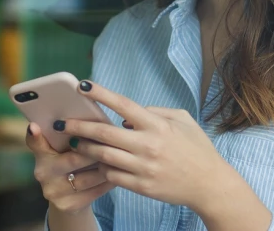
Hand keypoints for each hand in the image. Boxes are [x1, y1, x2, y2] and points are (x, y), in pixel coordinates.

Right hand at [25, 122, 114, 214]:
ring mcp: (54, 192)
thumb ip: (66, 134)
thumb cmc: (69, 161)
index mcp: (41, 154)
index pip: (35, 143)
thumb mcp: (63, 147)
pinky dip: (110, 181)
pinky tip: (119, 173)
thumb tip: (82, 117)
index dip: (35, 136)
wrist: (67, 196)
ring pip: (89, 177)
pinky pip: (95, 192)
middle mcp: (43, 174)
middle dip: (95, 150)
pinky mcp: (69, 205)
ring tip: (120, 157)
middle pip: (73, 159)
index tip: (34, 126)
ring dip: (107, 166)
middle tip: (114, 141)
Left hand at [55, 80, 229, 210]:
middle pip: (104, 132)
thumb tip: (128, 115)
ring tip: (75, 141)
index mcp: (157, 125)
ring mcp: (143, 168)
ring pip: (103, 155)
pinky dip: (101, 167)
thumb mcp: (183, 120)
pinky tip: (96, 162)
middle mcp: (148, 145)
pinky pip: (112, 175)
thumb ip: (156, 112)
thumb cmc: (197, 149)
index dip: (101, 94)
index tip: (83, 86)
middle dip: (80, 125)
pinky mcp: (141, 186)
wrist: (209, 185)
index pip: (123, 105)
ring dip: (85, 147)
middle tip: (63, 121)